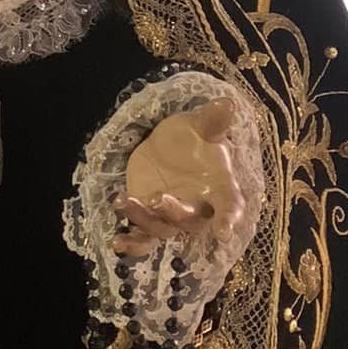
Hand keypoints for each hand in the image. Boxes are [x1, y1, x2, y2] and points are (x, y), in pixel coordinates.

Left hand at [114, 97, 247, 258]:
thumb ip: (213, 120)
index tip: (224, 232)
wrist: (169, 146)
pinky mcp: (150, 218)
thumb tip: (228, 104)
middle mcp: (198, 208)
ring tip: (124, 200)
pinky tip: (117, 242)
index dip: (228, 220)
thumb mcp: (199, 125)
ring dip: (144, 219)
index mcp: (219, 188)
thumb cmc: (192, 138)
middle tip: (158, 199)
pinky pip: (144, 239)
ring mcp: (172, 217)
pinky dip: (132, 244)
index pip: (230, 207)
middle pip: (190, 221)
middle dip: (174, 213)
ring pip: (162, 229)